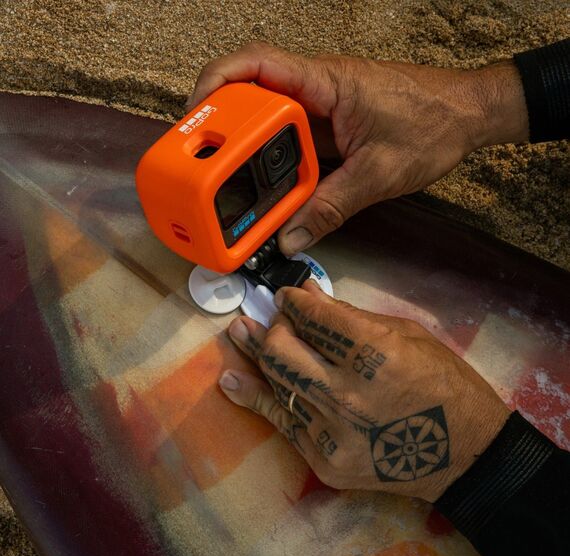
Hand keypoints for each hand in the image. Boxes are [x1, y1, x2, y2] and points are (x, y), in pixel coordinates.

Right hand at [187, 42, 527, 255]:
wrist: (469, 114)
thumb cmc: (432, 126)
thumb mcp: (376, 175)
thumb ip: (330, 208)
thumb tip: (289, 239)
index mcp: (325, 83)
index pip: (255, 65)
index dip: (216, 83)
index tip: (193, 116)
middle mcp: (317, 89)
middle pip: (252, 94)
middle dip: (222, 123)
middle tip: (202, 161)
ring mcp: (323, 106)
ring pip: (270, 119)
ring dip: (247, 145)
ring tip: (227, 179)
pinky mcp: (331, 124)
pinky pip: (292, 138)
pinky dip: (275, 160)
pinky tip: (268, 187)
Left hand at [219, 280, 509, 501]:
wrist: (466, 455)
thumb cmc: (445, 384)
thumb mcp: (407, 335)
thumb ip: (351, 316)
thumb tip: (308, 295)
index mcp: (373, 352)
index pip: (312, 316)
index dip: (293, 301)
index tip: (287, 296)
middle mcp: (346, 392)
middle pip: (282, 348)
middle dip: (274, 326)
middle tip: (273, 317)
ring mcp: (331, 431)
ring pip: (277, 382)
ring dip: (257, 353)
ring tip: (240, 333)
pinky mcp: (325, 460)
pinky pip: (283, 421)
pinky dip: (256, 397)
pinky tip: (231, 380)